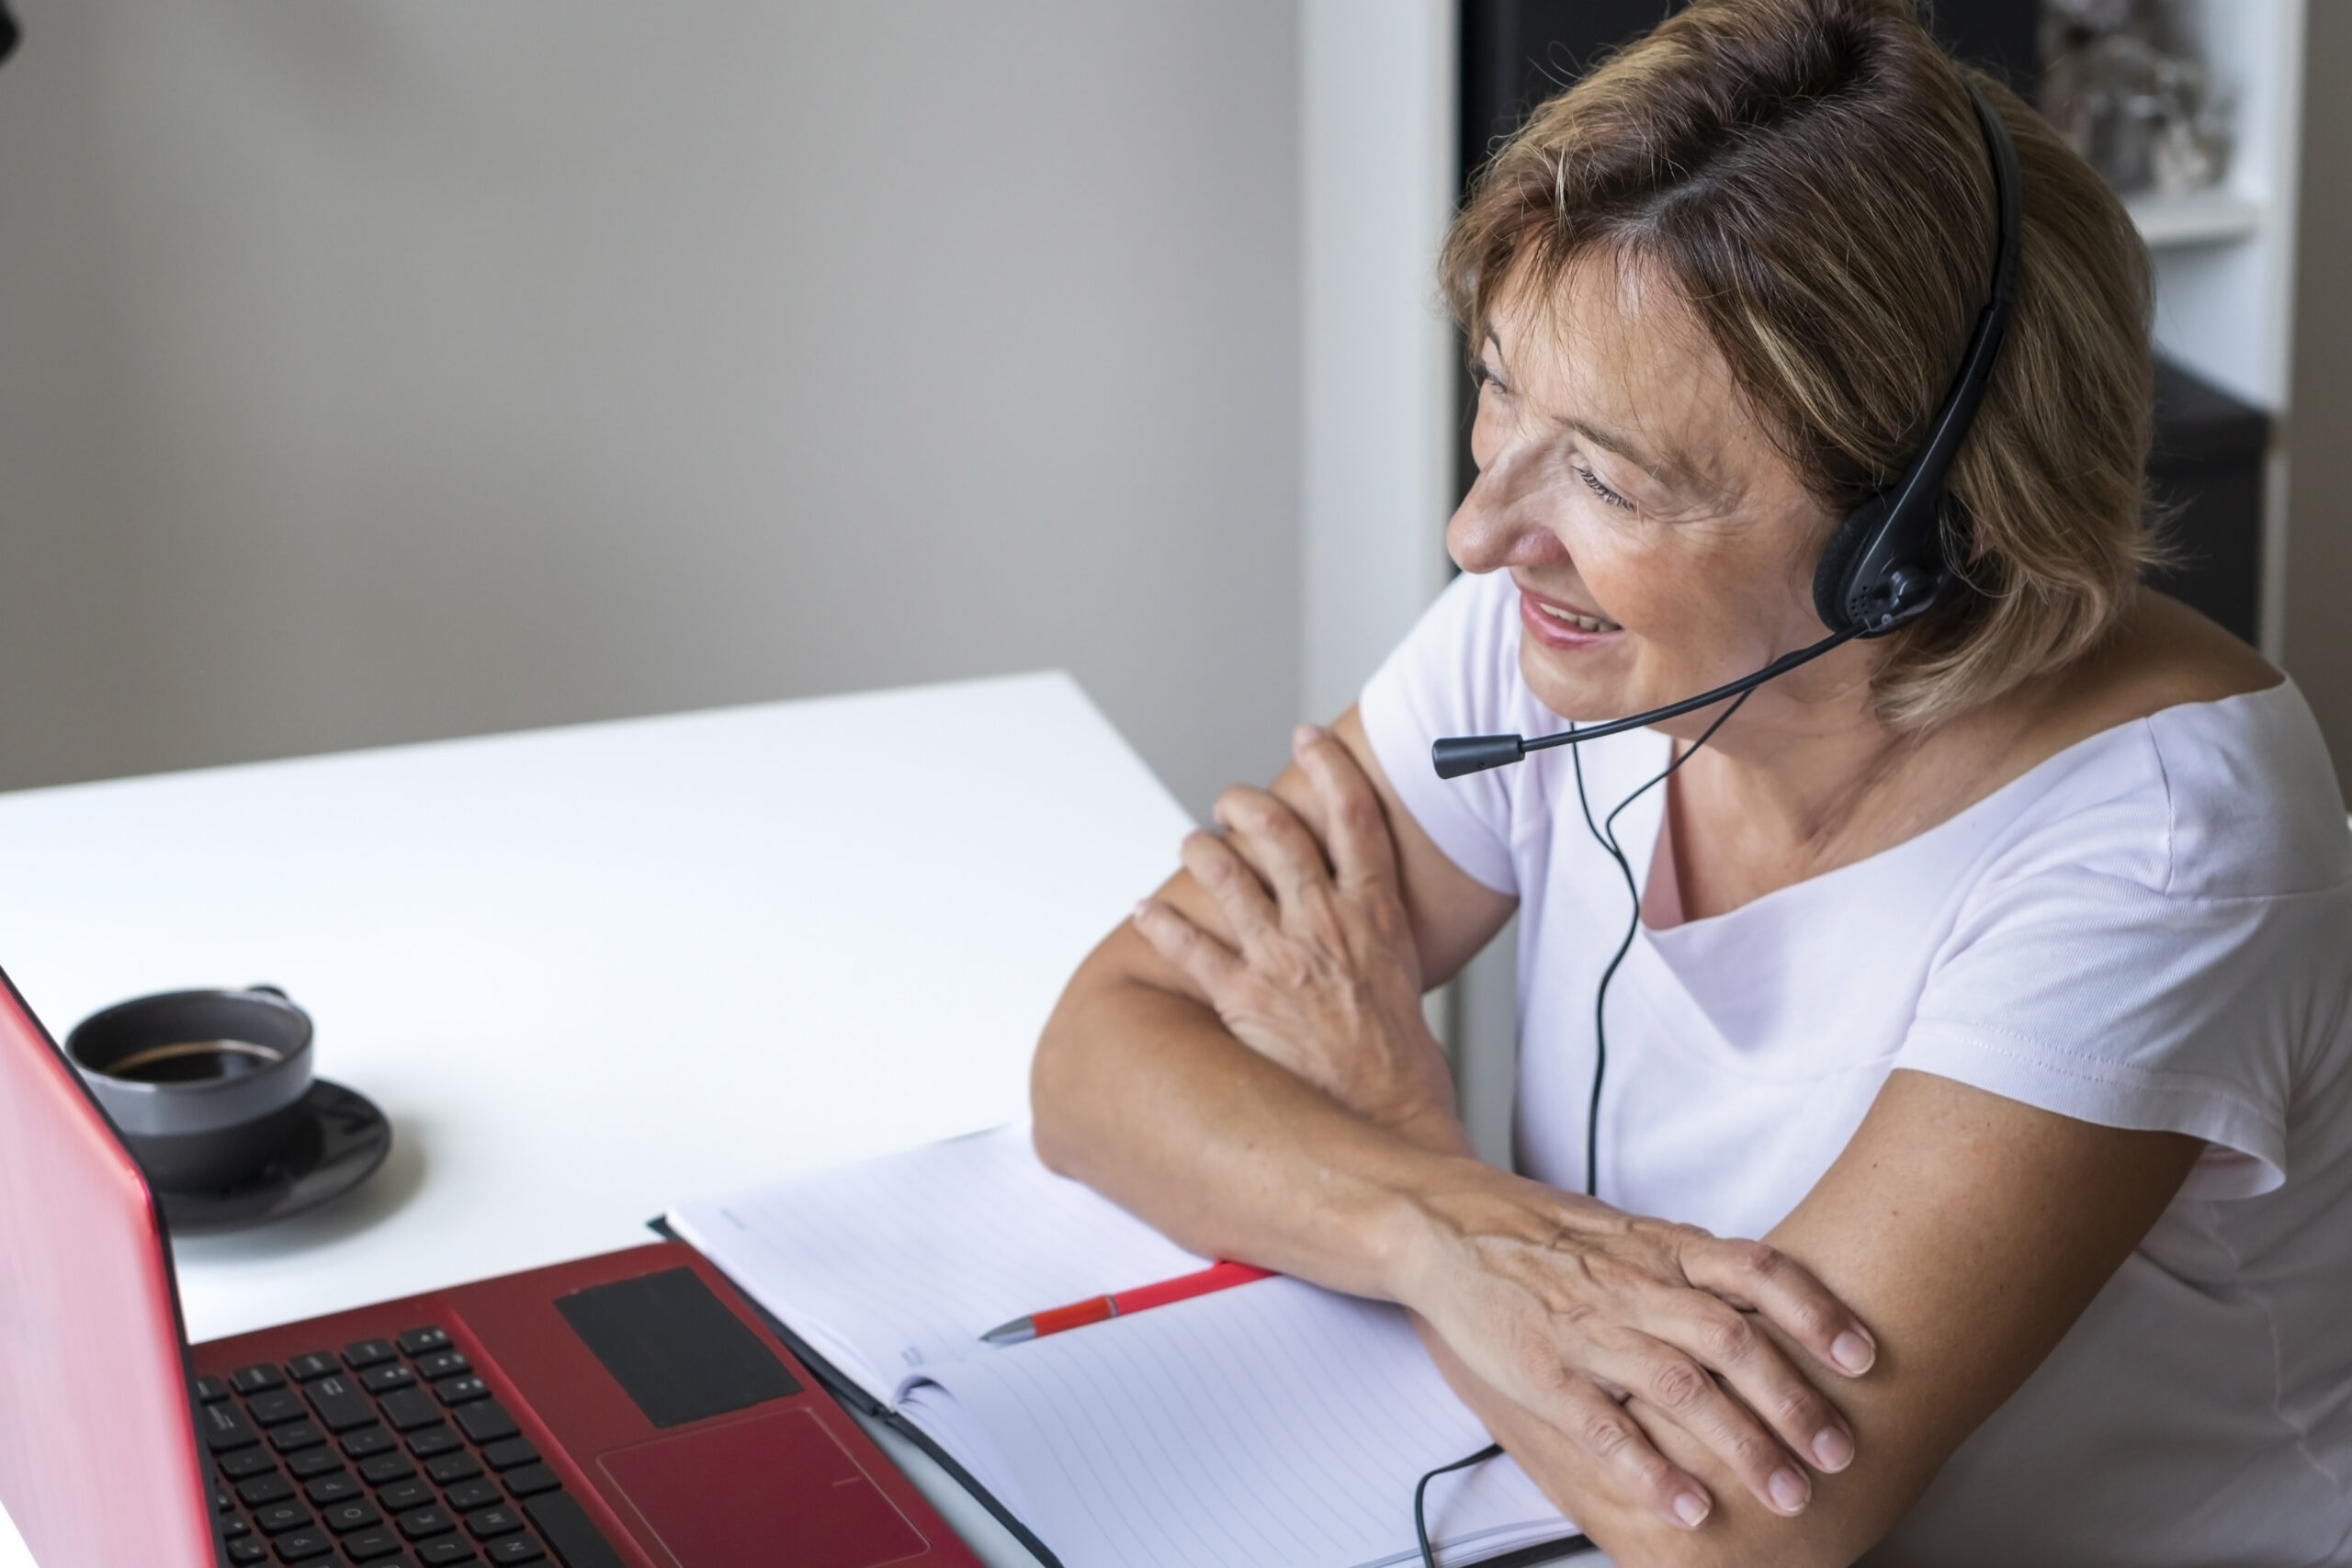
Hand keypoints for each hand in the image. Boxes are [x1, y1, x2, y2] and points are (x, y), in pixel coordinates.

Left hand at [1131, 724, 1459, 1142]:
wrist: (1390, 1119)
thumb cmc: (1402, 1061)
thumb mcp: (1405, 977)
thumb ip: (1376, 937)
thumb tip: (1361, 920)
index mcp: (1375, 914)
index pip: (1354, 818)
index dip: (1329, 767)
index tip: (1307, 735)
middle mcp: (1327, 924)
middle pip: (1280, 834)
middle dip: (1247, 803)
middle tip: (1232, 798)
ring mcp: (1283, 958)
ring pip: (1228, 876)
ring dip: (1201, 850)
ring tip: (1191, 840)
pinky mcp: (1246, 998)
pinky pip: (1191, 948)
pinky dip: (1161, 925)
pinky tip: (1144, 909)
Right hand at [1398, 1172, 1875, 1530]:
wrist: (1445, 1224)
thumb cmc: (1542, 1233)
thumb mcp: (1627, 1231)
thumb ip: (1691, 1263)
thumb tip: (1769, 1292)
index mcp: (1659, 1250)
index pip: (1755, 1272)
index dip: (1815, 1313)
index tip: (1864, 1355)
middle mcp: (1633, 1287)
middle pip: (1731, 1341)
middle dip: (1793, 1401)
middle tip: (1838, 1452)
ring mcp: (1587, 1329)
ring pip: (1679, 1387)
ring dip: (1741, 1443)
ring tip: (1786, 1492)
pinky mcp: (1541, 1370)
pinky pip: (1602, 1425)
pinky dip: (1649, 1468)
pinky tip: (1687, 1505)